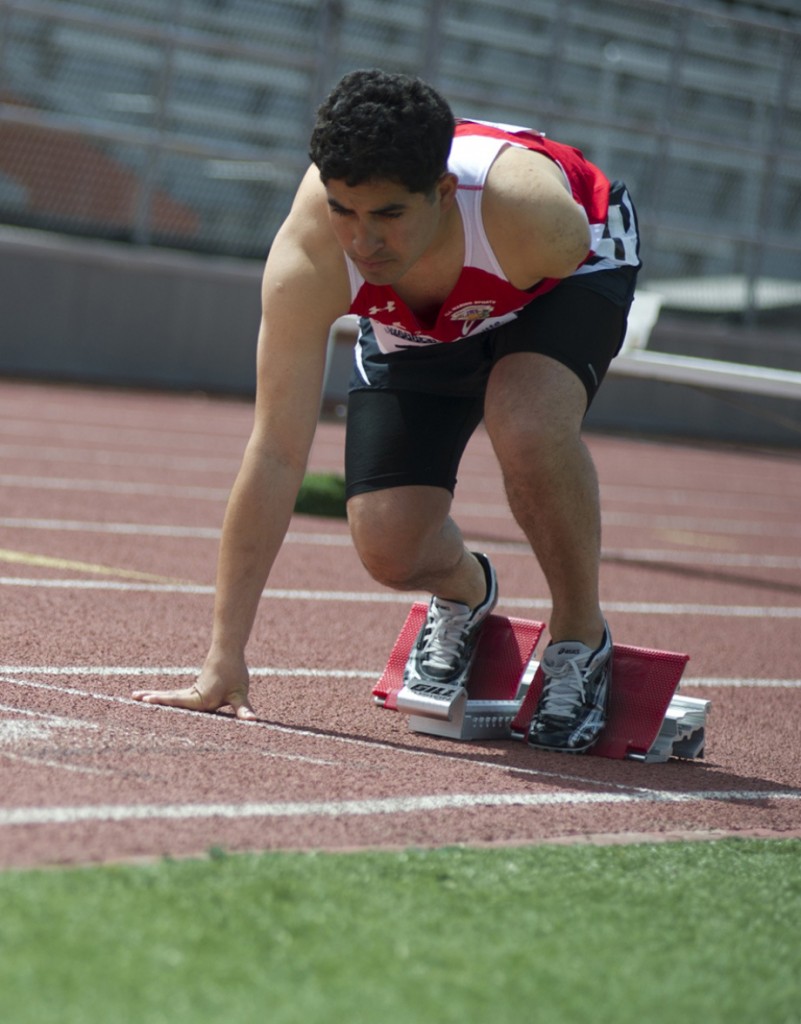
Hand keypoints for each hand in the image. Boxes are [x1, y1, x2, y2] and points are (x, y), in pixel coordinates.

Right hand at [132, 654, 256, 720]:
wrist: (228, 652)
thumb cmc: (234, 673)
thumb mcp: (239, 693)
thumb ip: (243, 709)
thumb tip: (252, 720)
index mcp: (202, 699)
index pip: (180, 702)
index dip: (163, 701)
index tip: (147, 699)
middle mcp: (194, 696)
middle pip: (171, 699)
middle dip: (153, 699)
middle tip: (134, 697)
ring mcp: (192, 692)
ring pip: (171, 696)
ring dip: (154, 696)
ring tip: (135, 695)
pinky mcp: (194, 690)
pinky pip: (176, 695)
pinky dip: (164, 697)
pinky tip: (153, 697)